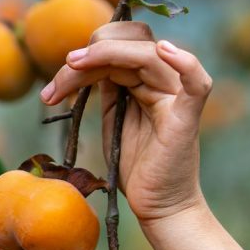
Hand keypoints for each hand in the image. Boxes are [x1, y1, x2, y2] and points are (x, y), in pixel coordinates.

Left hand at [40, 38, 212, 226]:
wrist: (158, 205)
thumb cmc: (136, 166)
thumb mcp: (113, 120)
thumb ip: (107, 89)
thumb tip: (83, 60)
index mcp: (145, 81)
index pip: (118, 47)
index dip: (85, 55)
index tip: (52, 86)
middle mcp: (163, 82)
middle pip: (131, 43)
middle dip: (89, 54)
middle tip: (57, 80)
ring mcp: (176, 97)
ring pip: (147, 56)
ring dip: (103, 55)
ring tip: (71, 67)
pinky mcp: (186, 117)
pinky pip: (197, 83)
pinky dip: (185, 63)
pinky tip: (165, 50)